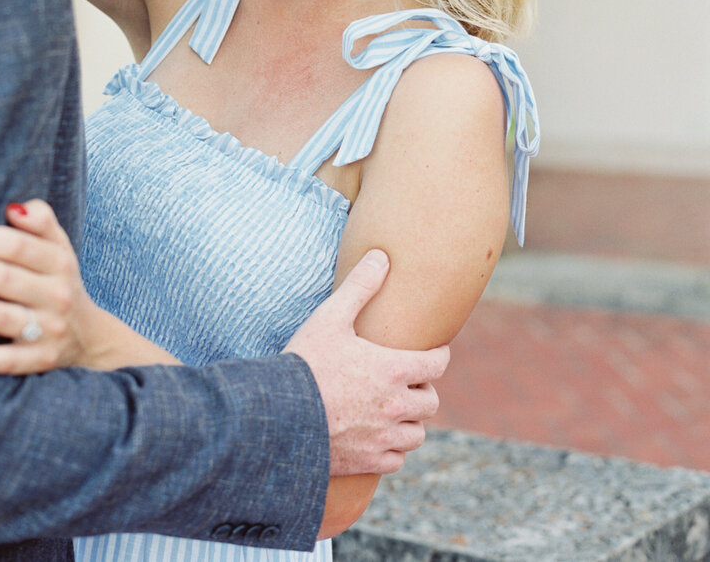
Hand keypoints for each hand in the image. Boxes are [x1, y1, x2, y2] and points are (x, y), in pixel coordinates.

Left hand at [0, 200, 99, 372]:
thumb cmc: (58, 281)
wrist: (89, 336)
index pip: (15, 245)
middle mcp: (56, 294)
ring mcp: (47, 330)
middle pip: (1, 278)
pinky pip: (3, 361)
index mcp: (59, 262)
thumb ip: (41, 221)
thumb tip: (14, 208)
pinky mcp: (37, 361)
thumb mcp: (59, 246)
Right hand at [285, 249, 449, 476]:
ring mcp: (384, 437)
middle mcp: (397, 405)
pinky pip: (397, 459)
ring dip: (411, 421)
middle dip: (422, 389)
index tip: (434, 352)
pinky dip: (393, 449)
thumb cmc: (305, 362)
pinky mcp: (369, 462)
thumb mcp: (331, 317)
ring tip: (395, 410)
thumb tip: (381, 256)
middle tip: (407, 382)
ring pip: (417, 433)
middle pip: (430, 401)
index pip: (437, 364)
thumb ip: (360, 286)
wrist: (278, 416)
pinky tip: (379, 436)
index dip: (438, 355)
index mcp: (394, 369)